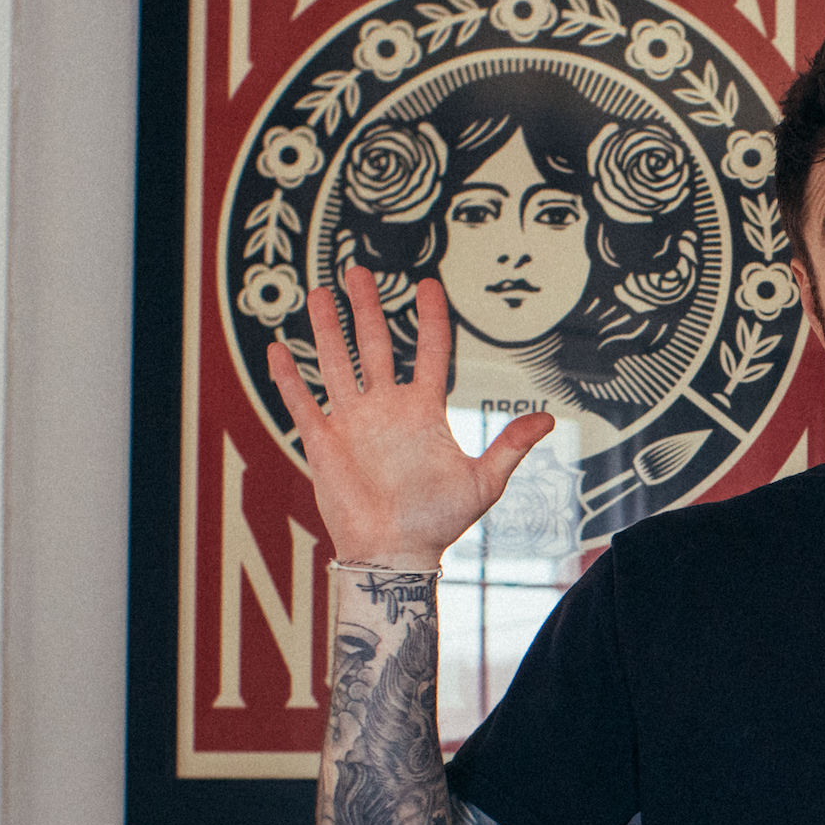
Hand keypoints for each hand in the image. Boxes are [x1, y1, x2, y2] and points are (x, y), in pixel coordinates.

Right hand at [267, 266, 553, 568]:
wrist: (395, 554)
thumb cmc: (439, 522)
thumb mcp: (484, 482)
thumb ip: (510, 445)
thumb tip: (547, 419)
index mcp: (423, 411)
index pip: (429, 352)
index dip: (430, 319)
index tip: (428, 284)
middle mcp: (386, 408)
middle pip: (374, 344)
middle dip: (366, 307)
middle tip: (357, 270)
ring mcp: (353, 422)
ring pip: (335, 363)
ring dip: (327, 329)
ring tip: (320, 293)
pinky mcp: (323, 443)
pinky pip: (302, 403)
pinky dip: (288, 378)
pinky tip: (277, 350)